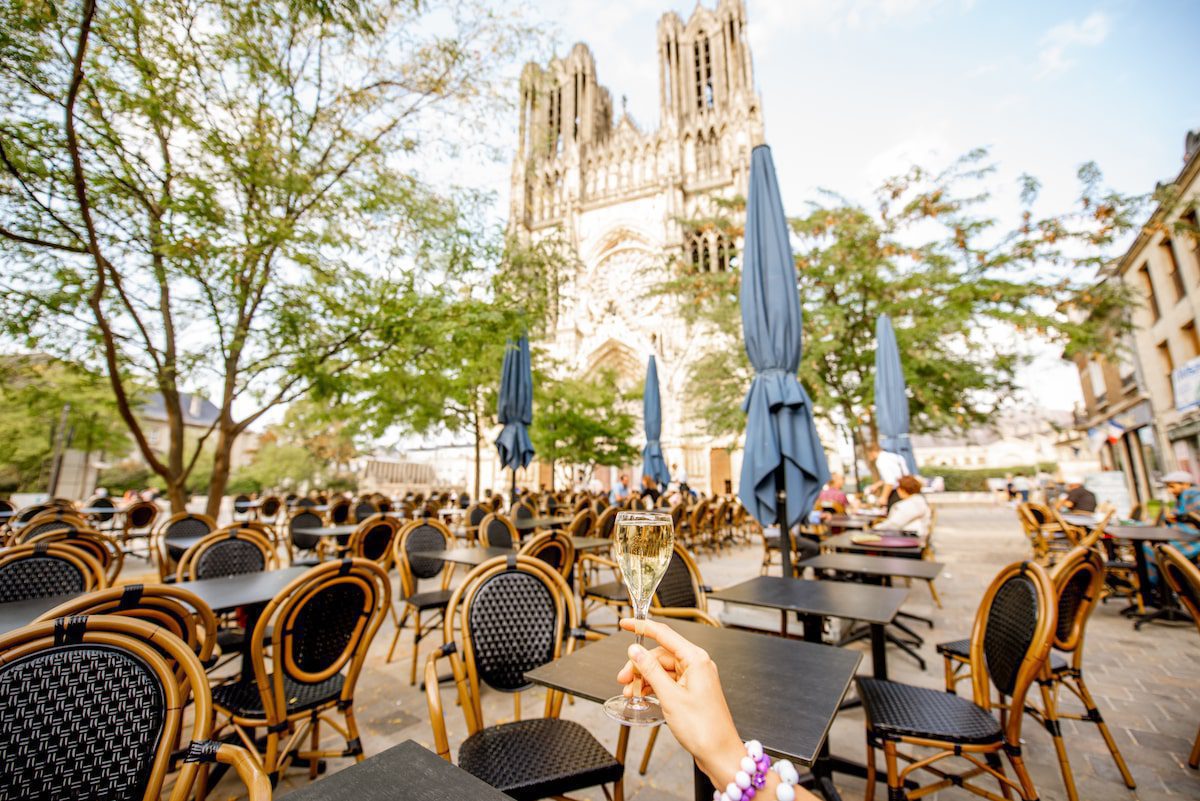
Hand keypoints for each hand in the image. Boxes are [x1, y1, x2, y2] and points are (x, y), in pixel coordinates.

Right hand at [616, 618, 744, 784]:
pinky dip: (654, 686)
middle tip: (623, 678)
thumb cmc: (704, 728)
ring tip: (630, 692)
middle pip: (660, 654)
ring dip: (644, 678)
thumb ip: (650, 670)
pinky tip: (643, 695)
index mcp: (696, 659)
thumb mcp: (670, 697)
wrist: (719, 753)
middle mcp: (698, 664)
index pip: (664, 634)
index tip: (626, 623)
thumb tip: (636, 650)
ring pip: (663, 669)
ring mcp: (696, 677)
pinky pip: (669, 680)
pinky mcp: (693, 690)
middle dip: (639, 665)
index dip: (643, 627)